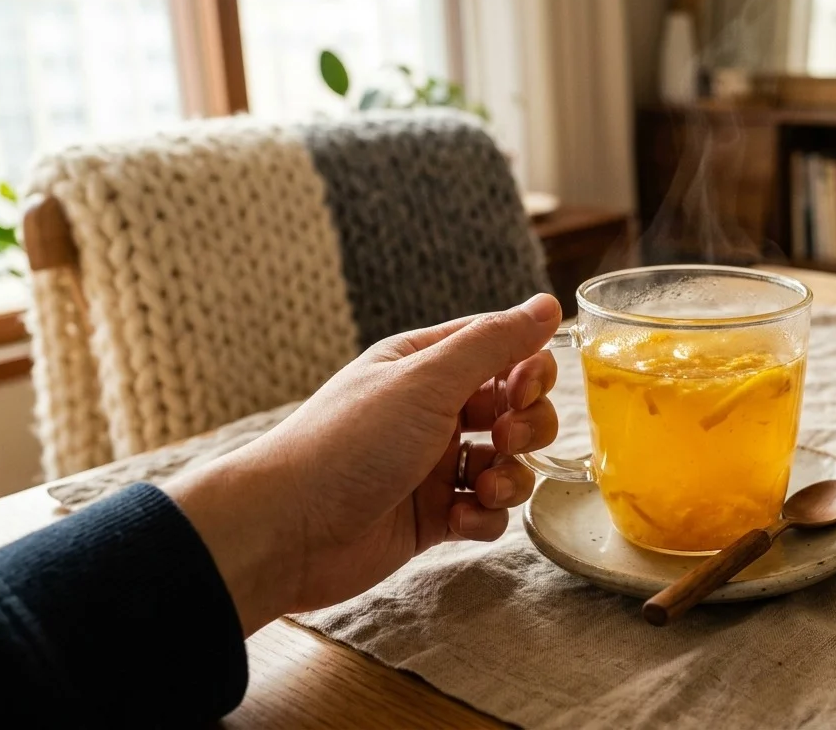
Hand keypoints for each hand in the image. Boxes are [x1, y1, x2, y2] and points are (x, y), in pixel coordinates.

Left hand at [165, 294, 562, 635]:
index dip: (528, 370)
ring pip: (508, 464)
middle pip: (514, 409)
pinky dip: (485, 516)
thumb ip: (494, 343)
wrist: (287, 530)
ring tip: (483, 488)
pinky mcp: (432, 517)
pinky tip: (460, 520)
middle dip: (526, 426)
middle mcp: (432, 412)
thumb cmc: (349, 443)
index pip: (502, 351)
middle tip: (505, 440)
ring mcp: (433, 466)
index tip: (523, 391)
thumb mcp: (427, 380)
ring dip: (511, 477)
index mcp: (425, 366)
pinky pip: (486, 512)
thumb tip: (549, 304)